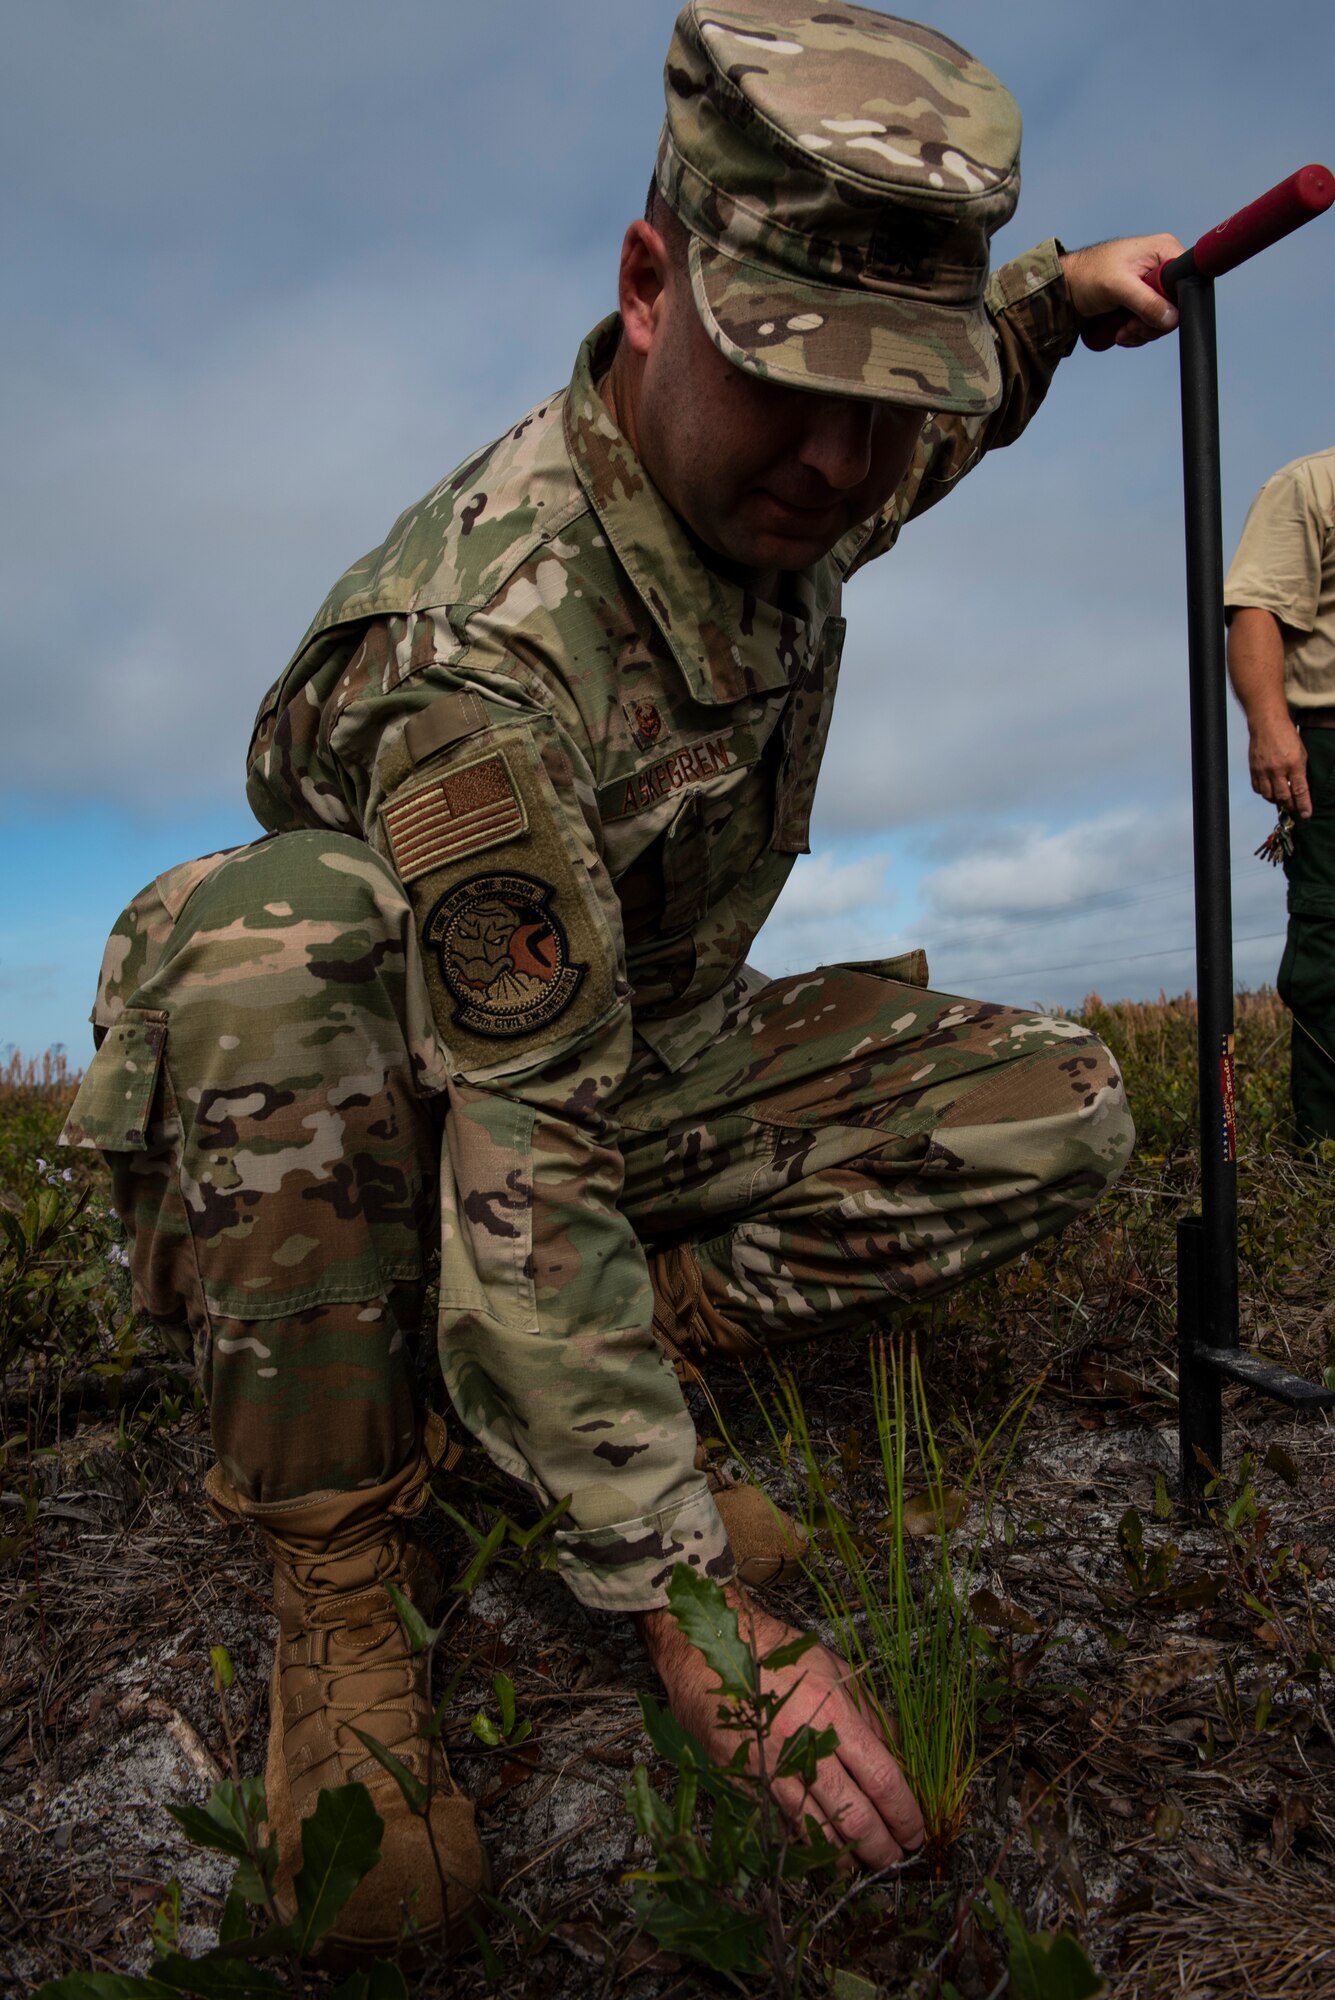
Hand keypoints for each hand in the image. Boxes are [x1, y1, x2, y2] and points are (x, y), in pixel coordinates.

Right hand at [637, 1582, 924, 1866]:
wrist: (709, 1649)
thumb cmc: (776, 1654)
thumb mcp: (834, 1668)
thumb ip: (869, 1712)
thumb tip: (898, 1755)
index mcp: (832, 1711)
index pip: (880, 1777)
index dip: (903, 1811)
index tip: (915, 1830)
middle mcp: (802, 1745)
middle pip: (853, 1814)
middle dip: (880, 1846)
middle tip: (895, 1858)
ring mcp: (769, 1768)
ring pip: (816, 1831)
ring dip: (845, 1856)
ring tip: (861, 1863)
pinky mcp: (742, 1781)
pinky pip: (780, 1825)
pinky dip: (804, 1844)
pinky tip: (819, 1851)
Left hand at [1061, 234, 1184, 346]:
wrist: (1067, 286)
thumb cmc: (1088, 274)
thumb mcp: (1118, 287)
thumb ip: (1146, 302)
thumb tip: (1172, 319)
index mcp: (1165, 251)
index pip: (1186, 283)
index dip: (1173, 306)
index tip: (1149, 319)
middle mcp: (1164, 265)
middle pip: (1175, 306)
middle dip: (1151, 324)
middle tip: (1130, 328)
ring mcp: (1154, 284)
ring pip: (1162, 318)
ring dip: (1141, 331)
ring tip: (1121, 331)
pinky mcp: (1144, 299)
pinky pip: (1150, 322)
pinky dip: (1137, 332)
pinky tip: (1121, 331)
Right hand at [1249, 717, 1310, 815]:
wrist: (1267, 724)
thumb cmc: (1286, 736)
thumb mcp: (1301, 752)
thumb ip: (1300, 771)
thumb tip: (1300, 788)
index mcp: (1294, 764)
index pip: (1299, 790)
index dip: (1303, 805)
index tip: (1306, 814)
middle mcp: (1278, 769)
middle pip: (1283, 797)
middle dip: (1290, 806)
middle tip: (1294, 809)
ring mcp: (1264, 770)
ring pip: (1269, 796)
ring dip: (1276, 801)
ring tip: (1282, 799)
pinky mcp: (1254, 770)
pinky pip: (1258, 789)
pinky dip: (1265, 793)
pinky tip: (1270, 790)